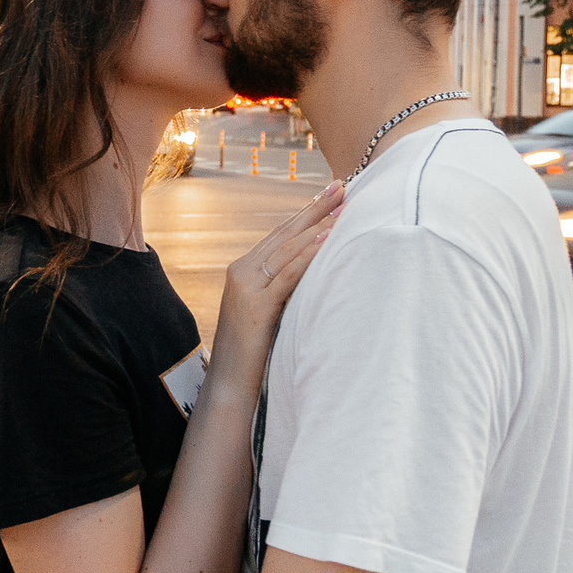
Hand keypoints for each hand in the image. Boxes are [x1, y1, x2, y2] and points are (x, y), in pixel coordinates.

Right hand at [211, 181, 341, 389]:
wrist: (229, 386)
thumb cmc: (254, 355)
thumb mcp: (268, 313)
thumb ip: (283, 291)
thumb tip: (316, 275)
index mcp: (243, 271)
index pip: (280, 235)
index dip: (306, 213)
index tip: (331, 195)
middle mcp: (241, 271)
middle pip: (284, 233)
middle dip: (315, 209)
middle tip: (342, 186)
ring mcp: (245, 287)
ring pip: (287, 249)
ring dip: (318, 226)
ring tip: (343, 208)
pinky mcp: (254, 305)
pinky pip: (287, 274)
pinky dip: (309, 255)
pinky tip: (327, 241)